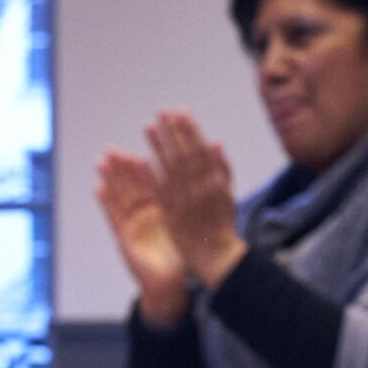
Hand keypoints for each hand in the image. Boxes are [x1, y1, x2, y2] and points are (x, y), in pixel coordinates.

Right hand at [95, 149, 190, 323]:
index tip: (141, 146)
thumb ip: (193, 203)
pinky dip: (106, 202)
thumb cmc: (180, 255)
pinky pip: (114, 217)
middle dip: (122, 167)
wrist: (170, 283)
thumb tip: (209, 180)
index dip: (145, 164)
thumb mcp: (188, 225)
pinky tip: (98, 187)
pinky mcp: (124, 238)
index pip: (151, 181)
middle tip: (113, 148)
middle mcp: (144, 215)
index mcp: (161, 209)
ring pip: (119, 197)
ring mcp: (133, 225)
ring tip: (102, 161)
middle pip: (131, 186)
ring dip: (110, 179)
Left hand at [144, 111, 245, 288]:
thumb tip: (216, 141)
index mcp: (213, 181)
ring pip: (168, 169)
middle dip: (172, 132)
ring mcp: (183, 200)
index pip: (199, 150)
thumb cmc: (221, 223)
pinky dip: (149, 176)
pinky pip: (158, 192)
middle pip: (182, 154)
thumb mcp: (227, 194)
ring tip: (148, 126)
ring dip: (158, 146)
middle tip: (162, 112)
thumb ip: (222, 168)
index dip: (188, 130)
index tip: (179, 113)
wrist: (215, 255)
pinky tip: (139, 159)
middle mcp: (198, 188)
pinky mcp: (170, 214)